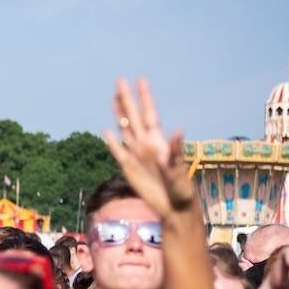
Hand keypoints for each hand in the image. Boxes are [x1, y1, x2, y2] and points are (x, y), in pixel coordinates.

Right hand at [103, 78, 195, 217]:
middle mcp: (146, 144)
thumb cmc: (181, 190)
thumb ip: (175, 151)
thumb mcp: (180, 170)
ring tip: (113, 97)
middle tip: (119, 80)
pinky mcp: (128, 168)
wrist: (173, 208)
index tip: (140, 80)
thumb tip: (177, 131)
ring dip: (119, 114)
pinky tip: (106, 131)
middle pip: (133, 117)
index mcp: (158, 142)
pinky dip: (111, 141)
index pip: (149, 114)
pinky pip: (117, 151)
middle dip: (126, 98)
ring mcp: (137, 155)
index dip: (145, 97)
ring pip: (124, 129)